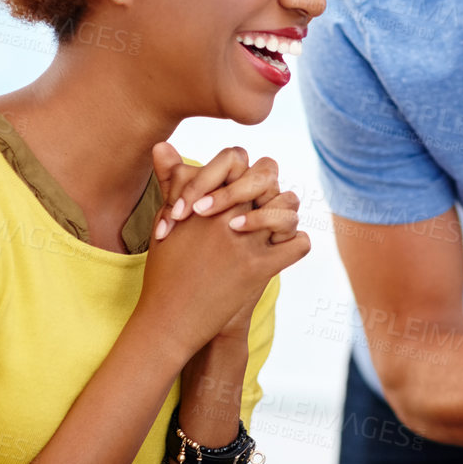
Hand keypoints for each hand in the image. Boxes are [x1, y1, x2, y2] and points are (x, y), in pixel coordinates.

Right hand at [138, 148, 309, 355]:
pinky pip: (299, 244)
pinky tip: (282, 248)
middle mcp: (228, 216)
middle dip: (268, 185)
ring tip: (273, 225)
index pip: (237, 159)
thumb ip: (172, 181)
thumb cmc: (165, 270)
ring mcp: (246, 242)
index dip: (238, 170)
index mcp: (206, 202)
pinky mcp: (261, 269)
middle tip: (261, 200)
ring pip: (288, 208)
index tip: (232, 190)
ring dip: (284, 214)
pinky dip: (296, 244)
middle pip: (268, 176)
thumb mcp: (166, 221)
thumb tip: (163, 144)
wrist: (170, 319)